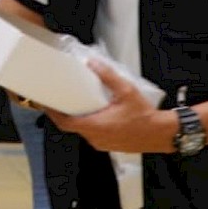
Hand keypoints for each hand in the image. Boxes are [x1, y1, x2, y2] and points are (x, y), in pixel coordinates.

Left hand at [45, 60, 172, 153]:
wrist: (162, 134)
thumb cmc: (145, 116)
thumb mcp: (126, 91)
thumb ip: (108, 77)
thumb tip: (93, 64)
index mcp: (96, 127)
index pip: (65, 123)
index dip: (52, 114)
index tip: (45, 104)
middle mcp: (96, 138)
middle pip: (71, 127)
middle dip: (63, 114)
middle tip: (58, 100)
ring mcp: (102, 143)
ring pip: (82, 131)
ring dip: (76, 119)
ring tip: (74, 104)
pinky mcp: (109, 145)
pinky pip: (92, 135)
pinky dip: (88, 124)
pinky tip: (92, 113)